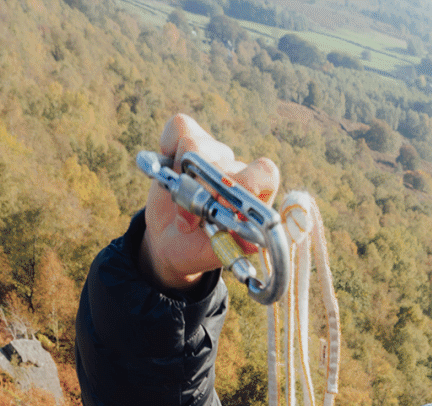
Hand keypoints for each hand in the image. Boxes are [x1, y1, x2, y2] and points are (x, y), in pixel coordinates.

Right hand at [140, 113, 279, 290]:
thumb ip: (232, 244)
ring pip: (197, 145)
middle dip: (200, 193)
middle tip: (188, 222)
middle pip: (223, 163)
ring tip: (176, 202)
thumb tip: (249, 242)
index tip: (223, 207)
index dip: (245, 185)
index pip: (265, 173)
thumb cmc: (200, 248)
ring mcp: (214, 152)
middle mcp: (238, 169)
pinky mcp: (188, 139)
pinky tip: (166, 171)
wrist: (171, 241)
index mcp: (256, 195)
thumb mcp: (217, 253)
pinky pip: (180, 127)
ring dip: (180, 178)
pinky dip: (168, 146)